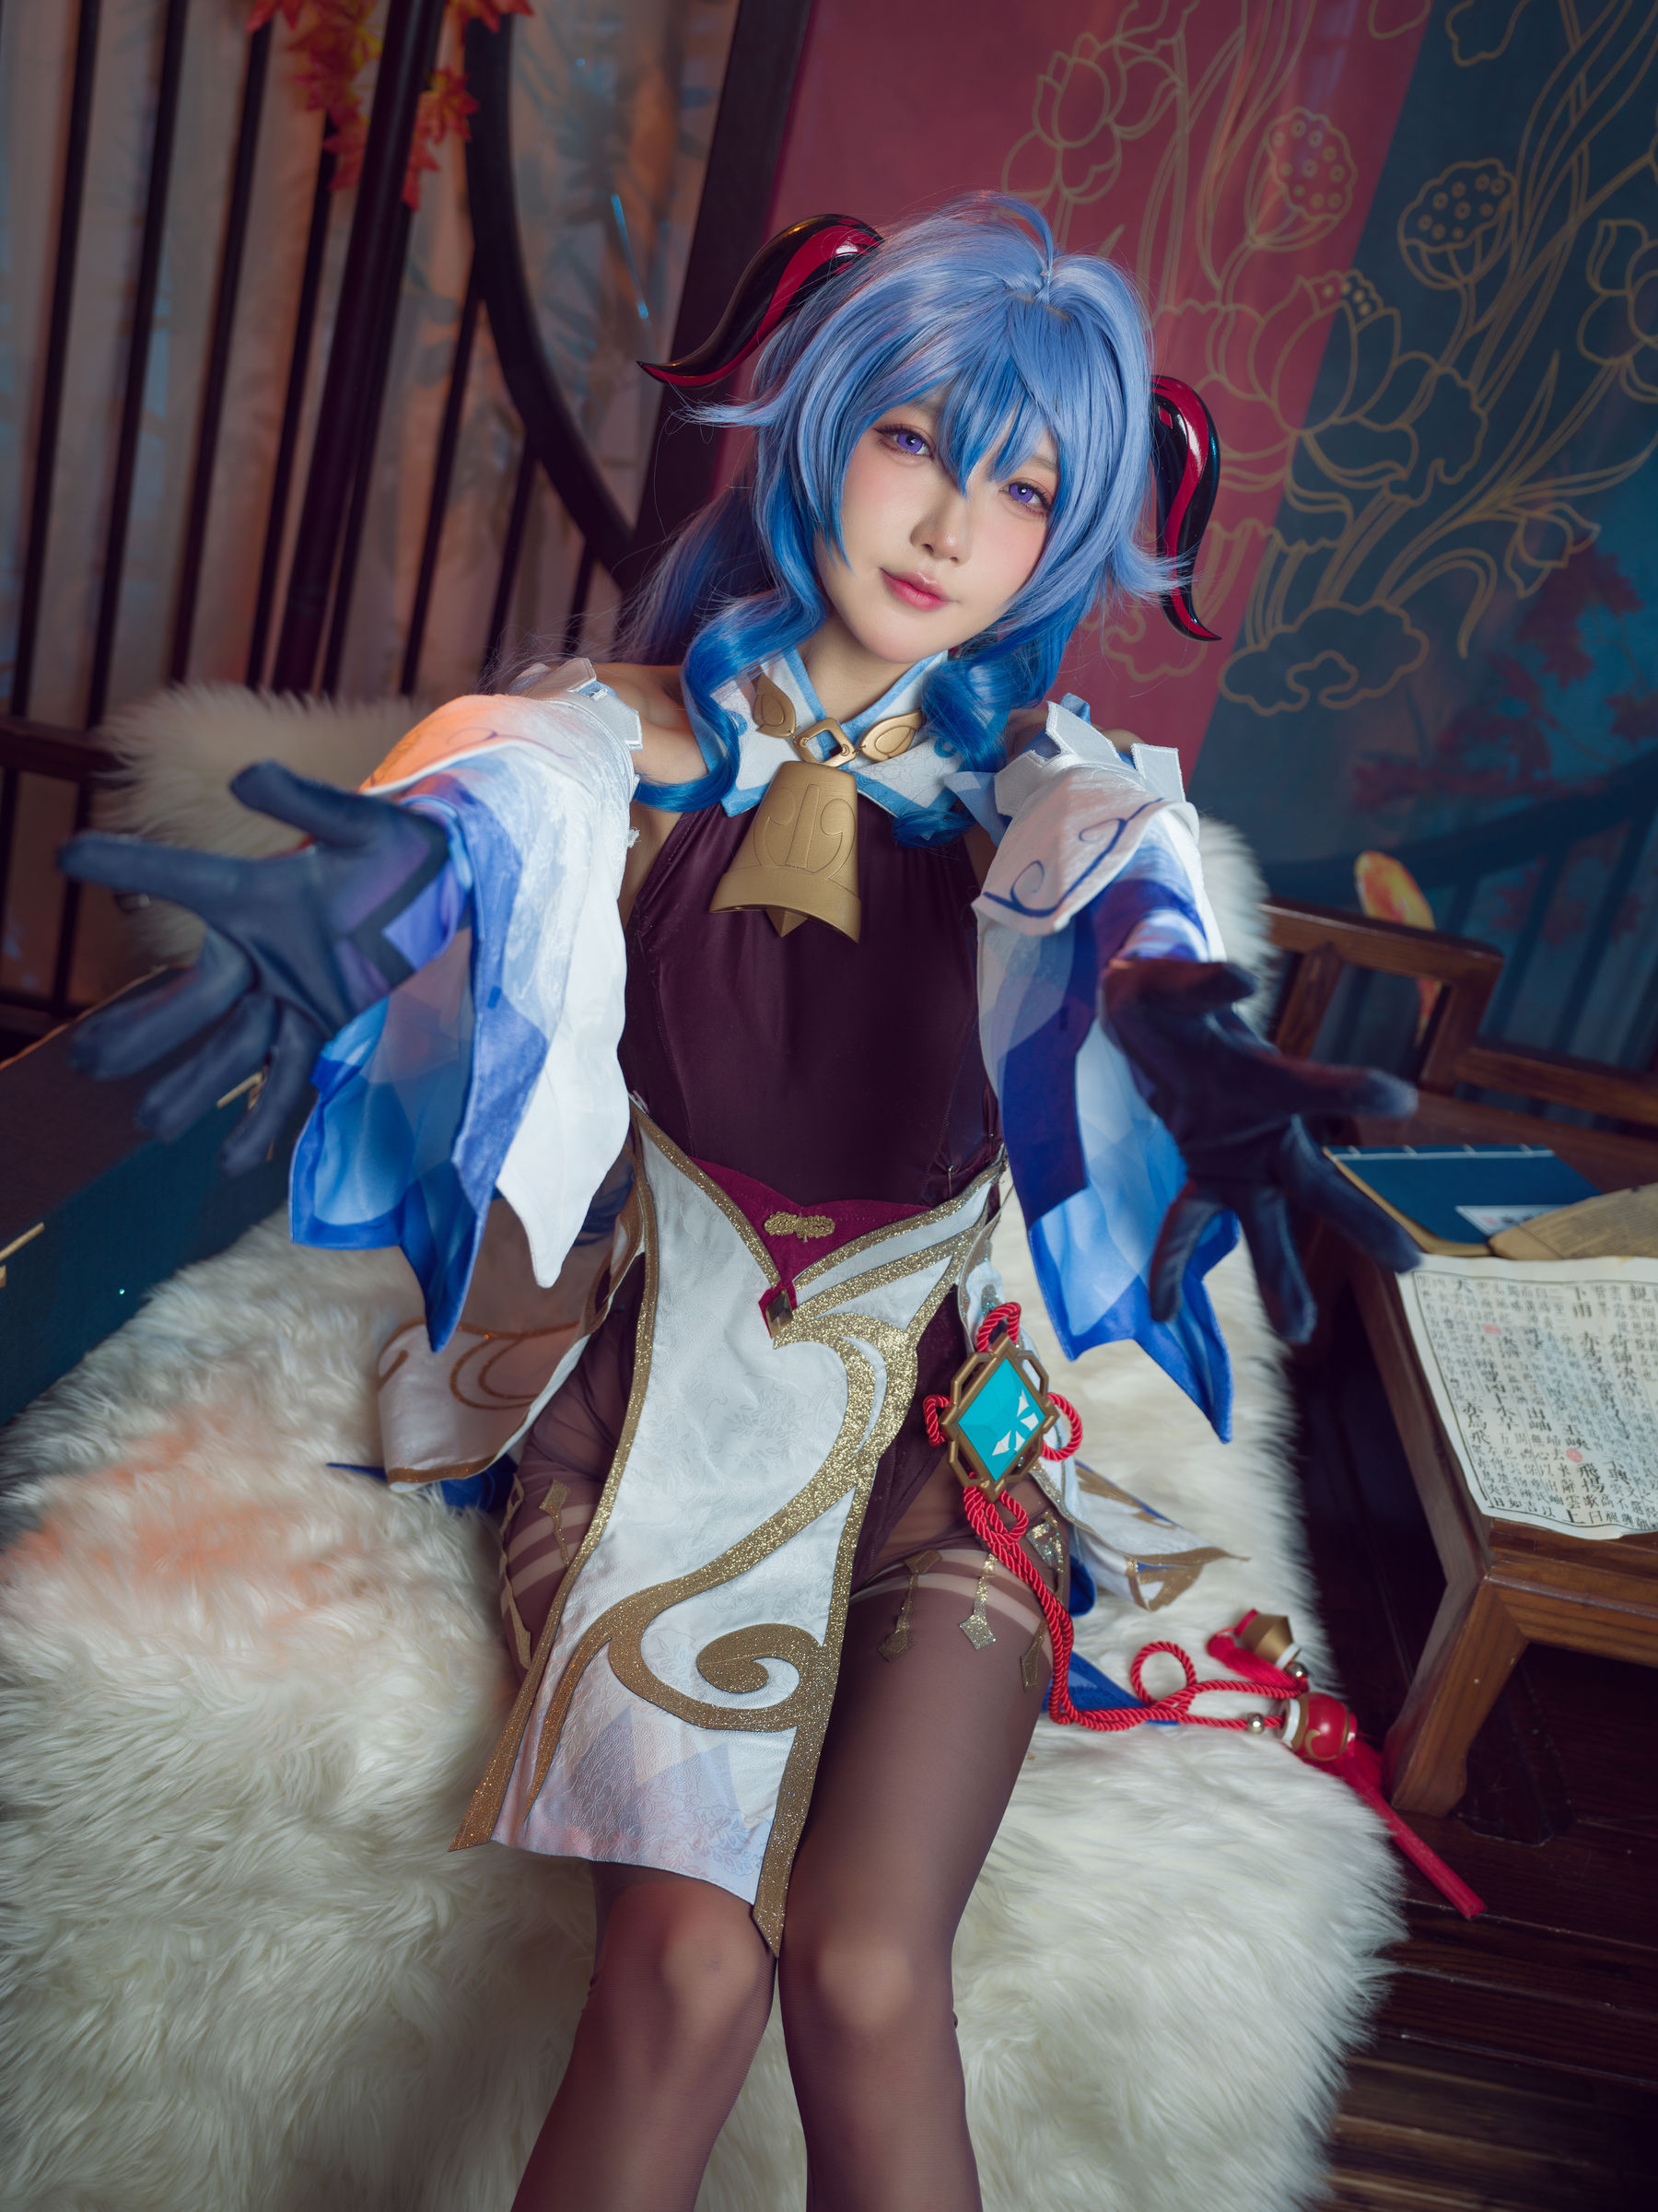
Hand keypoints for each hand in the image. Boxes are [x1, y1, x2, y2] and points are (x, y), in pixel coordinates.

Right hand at [59, 762, 450, 1172]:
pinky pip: (289, 1079)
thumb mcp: (361, 822)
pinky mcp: (328, 1027)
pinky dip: (263, 1119)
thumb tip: (245, 777)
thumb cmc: (404, 849)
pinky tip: (232, 1161)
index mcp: (257, 896)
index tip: (65, 852)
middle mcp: (263, 953)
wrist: (460, 888)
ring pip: (233, 1051)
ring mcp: (294, 996)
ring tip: (148, 1127)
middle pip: (195, 1002)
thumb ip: (305, 802)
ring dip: (192, 1088)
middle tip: (88, 1063)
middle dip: (143, 1033)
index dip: (129, 866)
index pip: (182, 881)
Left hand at [1101, 957, 1420, 1343]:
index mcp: (1270, 1080)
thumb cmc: (1170, 995)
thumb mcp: (1174, 984)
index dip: (1354, 1093)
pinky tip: (1165, 1314)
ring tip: (1298, 1331)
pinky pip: (1188, 1229)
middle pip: (1317, 1185)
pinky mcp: (1204, 1172)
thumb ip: (1204, 984)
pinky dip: (1172, 1268)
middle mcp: (1267, 1130)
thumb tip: (1242, 980)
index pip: (1317, 1089)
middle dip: (1359, 1222)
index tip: (1401, 1101)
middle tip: (1410, 1262)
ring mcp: (1237, 1159)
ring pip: (1264, 1226)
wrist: (1146, 1016)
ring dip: (1278, 1277)